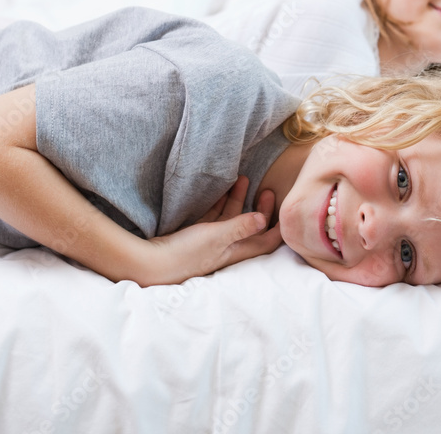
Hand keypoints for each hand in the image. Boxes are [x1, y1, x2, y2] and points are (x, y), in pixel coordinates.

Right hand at [141, 177, 281, 286]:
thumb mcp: (216, 237)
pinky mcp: (197, 235)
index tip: (288, 210)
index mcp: (237, 251)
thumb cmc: (186, 254)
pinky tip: (221, 189)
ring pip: (232, 218)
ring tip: (243, 178)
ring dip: (238, 200)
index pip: (266, 241)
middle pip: (251, 227)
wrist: (152, 263)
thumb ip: (240, 227)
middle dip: (260, 208)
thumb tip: (263, 219)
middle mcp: (228, 247)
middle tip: (266, 189)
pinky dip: (220, 203)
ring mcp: (212, 241)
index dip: (279, 228)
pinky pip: (215, 217)